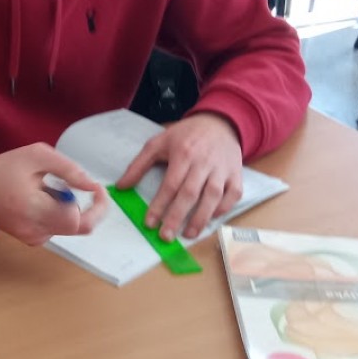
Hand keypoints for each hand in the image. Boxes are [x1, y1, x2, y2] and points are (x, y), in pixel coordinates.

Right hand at [0, 143, 108, 245]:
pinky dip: (59, 213)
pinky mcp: (33, 240)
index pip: (76, 220)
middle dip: (90, 208)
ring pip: (69, 227)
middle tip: (91, 188)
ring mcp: (33, 238)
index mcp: (32, 208)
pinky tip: (42, 199)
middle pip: (78, 227)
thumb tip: (92, 185)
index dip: (96, 207)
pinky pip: (58, 228)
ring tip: (48, 189)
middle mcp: (34, 230)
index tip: (98, 188)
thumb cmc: (7, 169)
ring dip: (70, 207)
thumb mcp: (37, 155)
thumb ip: (68, 169)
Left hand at [116, 112, 242, 241]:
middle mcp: (203, 162)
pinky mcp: (236, 174)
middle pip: (190, 193)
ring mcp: (222, 169)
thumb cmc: (186, 135)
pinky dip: (224, 208)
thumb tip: (121, 186)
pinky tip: (211, 219)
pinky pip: (233, 194)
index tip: (149, 222)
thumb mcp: (158, 142)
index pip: (170, 184)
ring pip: (213, 196)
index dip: (159, 205)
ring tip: (188, 234)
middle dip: (177, 216)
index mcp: (183, 153)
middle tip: (165, 235)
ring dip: (201, 218)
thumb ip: (138, 165)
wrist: (219, 123)